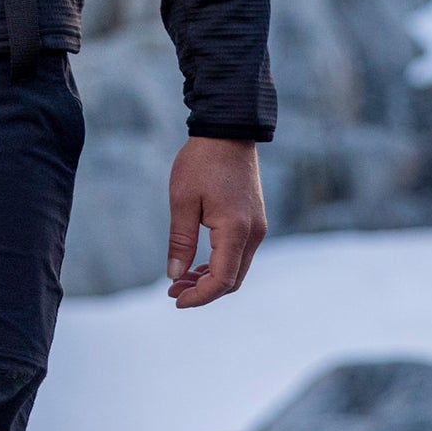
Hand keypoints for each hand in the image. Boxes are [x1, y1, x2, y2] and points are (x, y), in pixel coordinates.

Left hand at [165, 135, 266, 309]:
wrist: (229, 131)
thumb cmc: (201, 162)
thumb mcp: (183, 200)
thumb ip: (181, 240)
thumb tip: (175, 275)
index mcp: (236, 230)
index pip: (222, 280)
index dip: (199, 296)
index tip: (175, 299)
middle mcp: (254, 234)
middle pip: (232, 280)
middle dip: (203, 291)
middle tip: (173, 291)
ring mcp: (258, 227)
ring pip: (237, 268)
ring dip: (211, 279)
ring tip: (181, 279)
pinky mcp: (255, 220)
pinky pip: (240, 253)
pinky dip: (220, 263)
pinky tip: (198, 263)